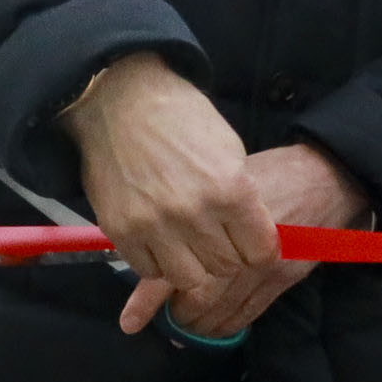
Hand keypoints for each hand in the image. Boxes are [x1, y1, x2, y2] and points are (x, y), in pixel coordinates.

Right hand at [64, 53, 279, 338]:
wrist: (122, 101)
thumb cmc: (183, 119)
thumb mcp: (231, 151)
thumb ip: (244, 198)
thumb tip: (254, 237)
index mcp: (231, 190)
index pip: (260, 253)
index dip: (259, 250)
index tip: (251, 243)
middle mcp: (194, 213)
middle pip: (225, 268)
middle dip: (226, 256)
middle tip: (218, 240)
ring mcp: (154, 226)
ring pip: (188, 279)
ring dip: (192, 266)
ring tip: (189, 245)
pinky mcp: (121, 231)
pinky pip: (148, 270)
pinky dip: (158, 262)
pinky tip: (160, 240)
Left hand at [154, 142, 369, 338]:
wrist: (323, 178)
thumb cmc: (266, 174)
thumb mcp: (217, 185)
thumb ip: (190, 217)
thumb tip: (152, 246)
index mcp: (212, 221)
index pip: (173, 269)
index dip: (149, 301)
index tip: (131, 321)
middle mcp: (235, 247)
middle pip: (197, 297)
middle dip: (177, 318)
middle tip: (165, 322)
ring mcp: (263, 266)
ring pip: (222, 311)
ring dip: (201, 326)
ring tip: (187, 328)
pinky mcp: (284, 277)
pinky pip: (250, 312)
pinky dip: (230, 325)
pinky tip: (217, 327)